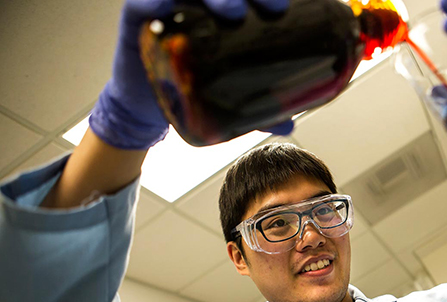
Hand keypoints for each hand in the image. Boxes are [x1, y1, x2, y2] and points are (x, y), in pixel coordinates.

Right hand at [89, 0, 291, 150]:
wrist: (148, 106)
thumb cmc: (189, 88)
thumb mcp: (229, 101)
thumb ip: (258, 110)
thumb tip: (288, 124)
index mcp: (220, 13)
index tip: (283, 8)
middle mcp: (196, 3)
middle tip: (272, 8)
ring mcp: (168, 6)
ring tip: (233, 11)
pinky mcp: (138, 18)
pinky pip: (143, 3)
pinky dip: (156, 1)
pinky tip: (168, 5)